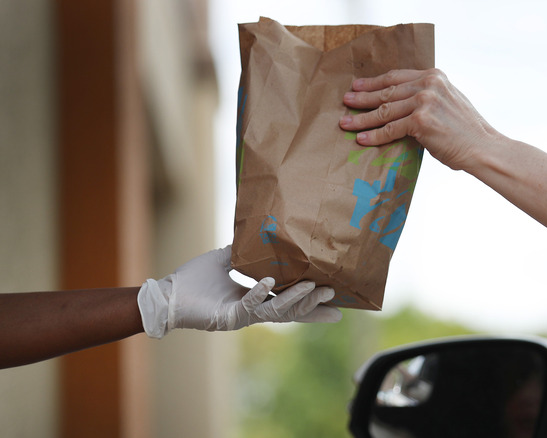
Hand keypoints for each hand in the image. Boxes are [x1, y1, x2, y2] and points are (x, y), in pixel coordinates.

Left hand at [137, 246, 341, 338]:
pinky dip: (261, 293)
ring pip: (277, 311)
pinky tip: (271, 282)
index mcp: (255, 300)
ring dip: (296, 299)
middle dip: (313, 305)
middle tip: (334, 295)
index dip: (311, 303)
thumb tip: (259, 233)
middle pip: (291, 311)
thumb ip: (242, 251)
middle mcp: (252, 311)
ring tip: (313, 286)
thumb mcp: (223, 259)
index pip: (288, 303)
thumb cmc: (192, 280)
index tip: (334, 299)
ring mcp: (242, 316)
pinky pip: (250, 305)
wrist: (167, 295)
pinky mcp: (229, 318)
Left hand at [339, 69, 501, 170]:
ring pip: (384, 110)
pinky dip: (374, 135)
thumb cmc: (466, 132)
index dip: (374, 82)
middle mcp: (428, 84)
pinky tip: (361, 139)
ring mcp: (424, 101)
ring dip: (362, 118)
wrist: (482, 147)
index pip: (397, 77)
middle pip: (387, 91)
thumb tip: (403, 104)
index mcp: (434, 76)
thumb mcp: (449, 102)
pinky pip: (390, 129)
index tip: (358, 85)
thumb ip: (429, 97)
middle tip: (346, 101)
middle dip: (363, 97)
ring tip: (346, 122)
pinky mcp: (420, 120)